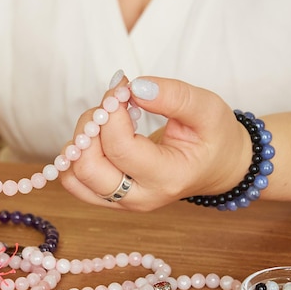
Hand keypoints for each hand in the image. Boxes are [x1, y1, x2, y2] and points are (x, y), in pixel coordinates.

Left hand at [61, 75, 252, 210]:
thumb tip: (134, 87)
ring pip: (74, 176)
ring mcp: (120, 202)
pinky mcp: (107, 197)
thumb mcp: (208, 109)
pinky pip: (73, 180)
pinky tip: (98, 136)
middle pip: (88, 168)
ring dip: (80, 140)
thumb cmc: (214, 138)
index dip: (112, 112)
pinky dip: (75, 154)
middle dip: (90, 127)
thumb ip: (174, 96)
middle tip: (111, 105)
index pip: (120, 148)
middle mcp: (139, 197)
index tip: (122, 89)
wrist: (217, 166)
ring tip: (106, 120)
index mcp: (167, 179)